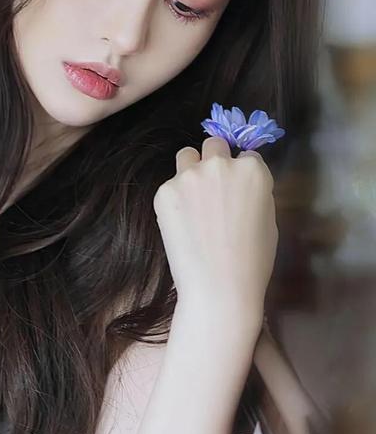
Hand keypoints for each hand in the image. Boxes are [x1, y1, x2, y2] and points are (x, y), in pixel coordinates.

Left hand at [153, 136, 277, 322]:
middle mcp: (221, 164)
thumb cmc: (253, 262)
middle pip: (214, 146)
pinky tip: (181, 226)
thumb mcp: (268, 221)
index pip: (247, 156)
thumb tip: (241, 189)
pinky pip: (170, 186)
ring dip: (190, 171)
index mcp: (253, 170)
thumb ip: (255, 194)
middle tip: (212, 193)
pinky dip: (174, 201)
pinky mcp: (165, 192)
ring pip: (187, 156)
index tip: (237, 194)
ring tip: (192, 203)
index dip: (241, 175)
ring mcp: (190, 176)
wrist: (218, 288)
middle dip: (215, 162)